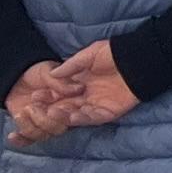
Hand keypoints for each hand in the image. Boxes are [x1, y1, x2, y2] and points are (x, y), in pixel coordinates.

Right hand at [9, 43, 134, 142]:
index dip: (47, 95)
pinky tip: (72, 117)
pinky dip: (82, 119)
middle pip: (65, 106)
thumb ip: (71, 65)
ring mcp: (97, 105)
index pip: (59, 92)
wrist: (138, 59)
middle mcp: (86, 96)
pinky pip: (93, 118)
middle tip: (37, 110)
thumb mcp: (89, 56)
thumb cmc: (115, 53)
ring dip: (64, 115)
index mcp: (80, 83)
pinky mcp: (109, 112)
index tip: (33, 96)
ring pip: (76, 114)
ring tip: (51, 113)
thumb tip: (52, 74)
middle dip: (51, 108)